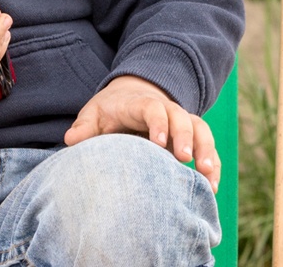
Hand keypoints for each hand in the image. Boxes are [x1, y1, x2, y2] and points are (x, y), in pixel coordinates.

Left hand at [63, 75, 220, 192]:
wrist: (131, 95)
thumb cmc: (111, 108)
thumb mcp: (95, 113)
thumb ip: (84, 126)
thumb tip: (70, 140)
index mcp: (141, 103)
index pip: (153, 108)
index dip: (158, 123)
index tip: (159, 143)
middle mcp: (167, 110)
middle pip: (182, 118)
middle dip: (187, 138)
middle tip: (187, 160)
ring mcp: (182, 122)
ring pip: (201, 130)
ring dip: (206, 151)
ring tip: (207, 176)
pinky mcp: (192, 137)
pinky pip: (208, 146)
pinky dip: (213, 163)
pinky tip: (211, 186)